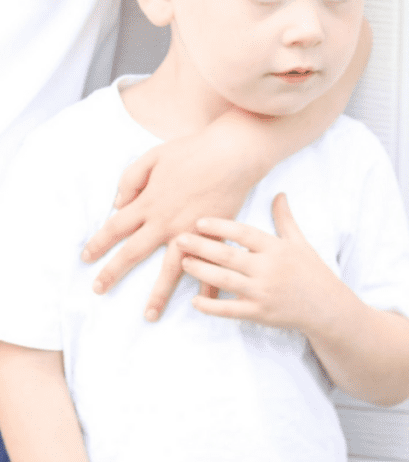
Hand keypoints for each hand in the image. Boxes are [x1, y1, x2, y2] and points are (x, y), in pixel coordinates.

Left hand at [81, 119, 263, 319]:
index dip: (99, 243)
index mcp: (148, 202)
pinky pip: (206, 266)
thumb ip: (130, 180)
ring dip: (158, 294)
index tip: (85, 258)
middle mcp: (165, 222)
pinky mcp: (213, 237)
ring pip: (170, 270)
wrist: (231, 155)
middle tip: (98, 290)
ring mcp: (190, 233)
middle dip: (113, 272)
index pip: (116, 227)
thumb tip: (118, 204)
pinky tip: (202, 303)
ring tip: (149, 315)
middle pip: (133, 252)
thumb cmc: (191, 152)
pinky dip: (206, 286)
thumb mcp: (152, 157)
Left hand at [179, 192, 341, 333]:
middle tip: (179, 239)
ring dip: (202, 272)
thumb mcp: (300, 242)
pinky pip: (231, 310)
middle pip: (229, 256)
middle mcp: (268, 269)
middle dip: (202, 247)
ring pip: (226, 281)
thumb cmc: (312, 272)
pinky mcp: (260, 314)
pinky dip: (212, 307)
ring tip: (182, 262)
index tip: (199, 220)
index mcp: (276, 248)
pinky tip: (195, 301)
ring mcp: (264, 293)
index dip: (221, 227)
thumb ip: (285, 219)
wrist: (328, 309)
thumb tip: (280, 193)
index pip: (244, 234)